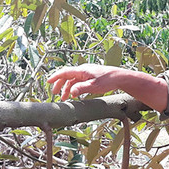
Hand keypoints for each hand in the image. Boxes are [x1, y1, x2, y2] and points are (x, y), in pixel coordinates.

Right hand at [46, 64, 168, 111]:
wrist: (120, 77)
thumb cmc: (108, 80)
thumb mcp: (94, 86)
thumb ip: (81, 89)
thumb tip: (71, 92)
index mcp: (82, 71)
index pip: (65, 72)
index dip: (55, 77)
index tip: (48, 82)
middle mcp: (83, 70)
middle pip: (67, 76)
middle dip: (60, 84)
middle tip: (54, 94)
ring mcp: (87, 73)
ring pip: (73, 80)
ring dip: (67, 88)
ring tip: (64, 98)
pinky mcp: (91, 77)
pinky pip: (79, 82)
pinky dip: (74, 88)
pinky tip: (75, 95)